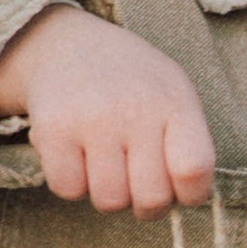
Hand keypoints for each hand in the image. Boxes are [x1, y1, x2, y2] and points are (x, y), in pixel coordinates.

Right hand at [0, 3, 214, 215]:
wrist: (68, 44)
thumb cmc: (132, 85)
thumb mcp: (174, 95)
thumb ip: (188, 146)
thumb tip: (184, 199)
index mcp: (174, 102)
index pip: (194, 170)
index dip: (190, 194)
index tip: (178, 185)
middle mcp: (135, 109)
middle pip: (151, 198)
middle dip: (147, 203)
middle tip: (138, 181)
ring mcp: (92, 119)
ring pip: (109, 201)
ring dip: (109, 194)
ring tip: (108, 164)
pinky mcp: (52, 130)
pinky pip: (69, 189)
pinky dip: (73, 184)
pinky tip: (78, 158)